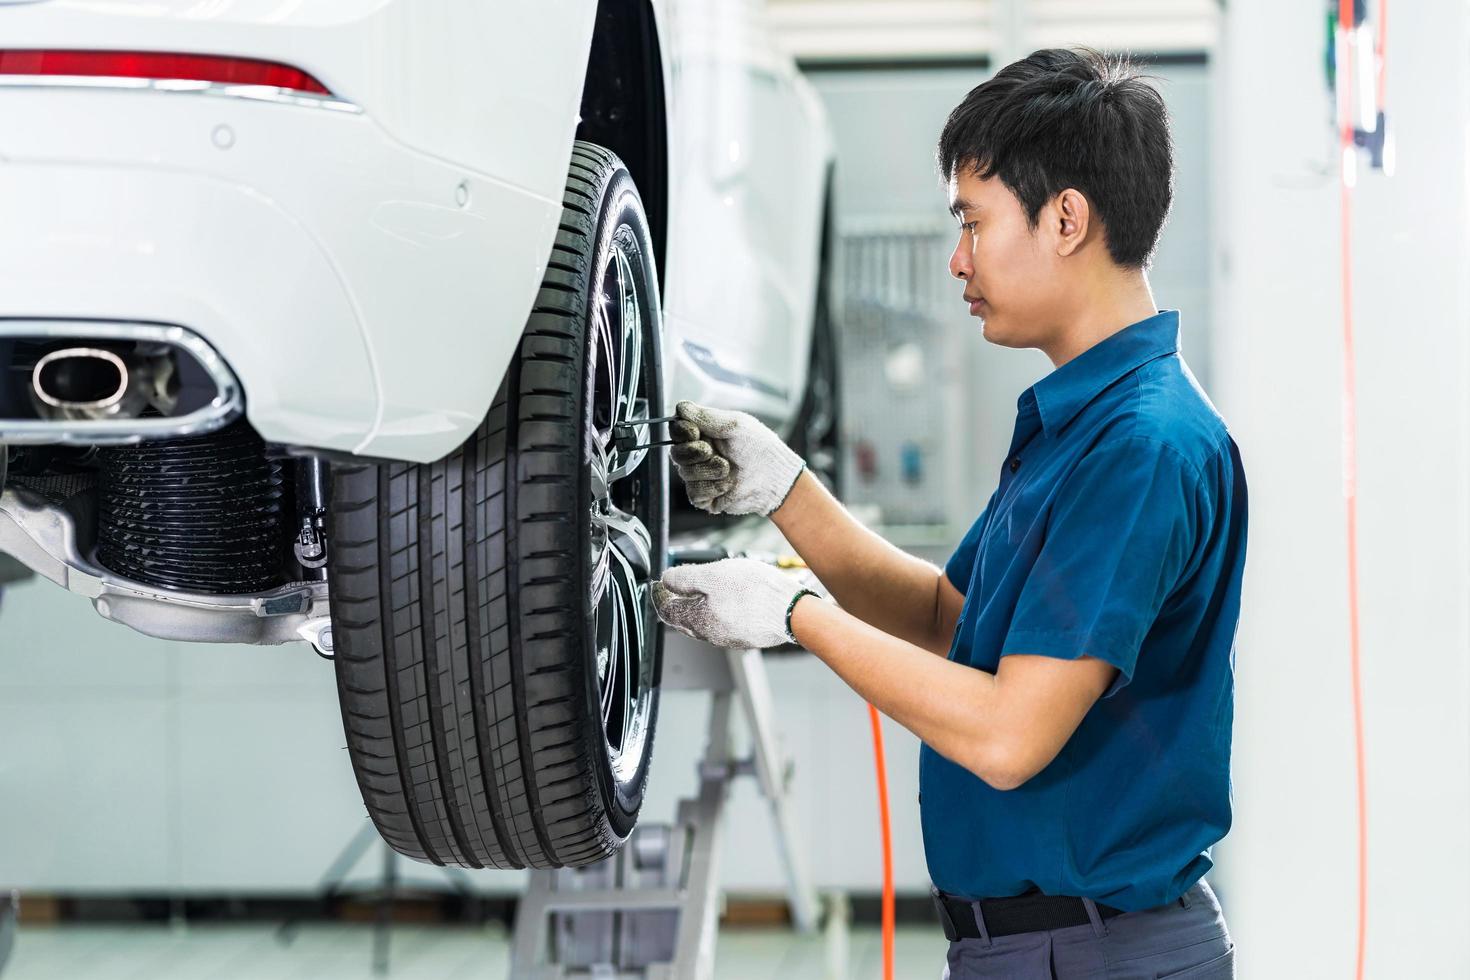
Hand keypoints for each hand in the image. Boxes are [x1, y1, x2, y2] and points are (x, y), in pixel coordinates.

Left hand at [652, 557, 814, 649]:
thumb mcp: (714, 575)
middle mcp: (711, 635)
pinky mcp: (748, 637)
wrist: (792, 611)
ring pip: (706, 623)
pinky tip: (731, 600)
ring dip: (701, 608)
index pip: (668, 611)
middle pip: (685, 620)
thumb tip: (666, 580)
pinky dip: (721, 612)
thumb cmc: (754, 592)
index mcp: (697, 620)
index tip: (661, 584)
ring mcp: (730, 638)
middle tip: (678, 587)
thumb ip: (686, 578)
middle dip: (679, 603)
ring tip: (705, 591)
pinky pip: (726, 624)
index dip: (661, 596)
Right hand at [668, 400, 805, 515]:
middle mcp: (698, 455)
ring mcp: (700, 476)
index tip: (695, 432)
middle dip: (694, 452)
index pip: (677, 430)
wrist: (775, 478)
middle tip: (713, 451)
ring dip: (708, 470)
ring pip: (685, 473)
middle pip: (676, 453)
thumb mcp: (735, 425)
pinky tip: (728, 484)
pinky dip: (712, 487)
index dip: (682, 431)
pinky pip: (694, 492)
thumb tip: (681, 407)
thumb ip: (706, 416)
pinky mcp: (704, 497)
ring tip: (728, 468)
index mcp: (704, 434)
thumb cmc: (760, 448)